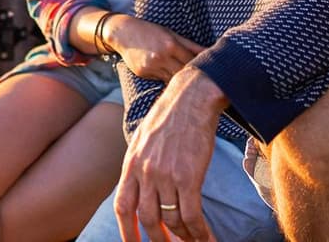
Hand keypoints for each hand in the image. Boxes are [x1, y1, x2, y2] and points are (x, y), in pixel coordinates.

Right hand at [105, 15, 205, 80]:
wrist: (124, 33)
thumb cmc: (151, 31)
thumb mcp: (171, 34)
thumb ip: (190, 45)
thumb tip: (210, 52)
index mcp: (171, 45)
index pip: (192, 60)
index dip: (202, 65)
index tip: (211, 70)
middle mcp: (161, 57)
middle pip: (184, 72)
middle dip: (193, 75)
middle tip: (203, 80)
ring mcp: (152, 66)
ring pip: (173, 79)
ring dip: (181, 80)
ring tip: (189, 81)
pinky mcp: (144, 73)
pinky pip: (161, 80)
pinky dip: (167, 79)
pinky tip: (171, 78)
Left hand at [116, 68, 226, 241]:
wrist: (190, 99)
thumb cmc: (169, 118)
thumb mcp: (142, 139)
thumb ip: (138, 165)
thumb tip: (138, 187)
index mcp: (131, 165)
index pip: (123, 206)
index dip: (127, 231)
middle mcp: (145, 173)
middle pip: (147, 218)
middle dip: (157, 239)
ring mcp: (166, 176)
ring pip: (172, 220)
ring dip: (183, 236)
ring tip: (192, 240)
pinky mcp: (188, 176)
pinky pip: (191, 214)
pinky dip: (198, 231)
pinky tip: (205, 237)